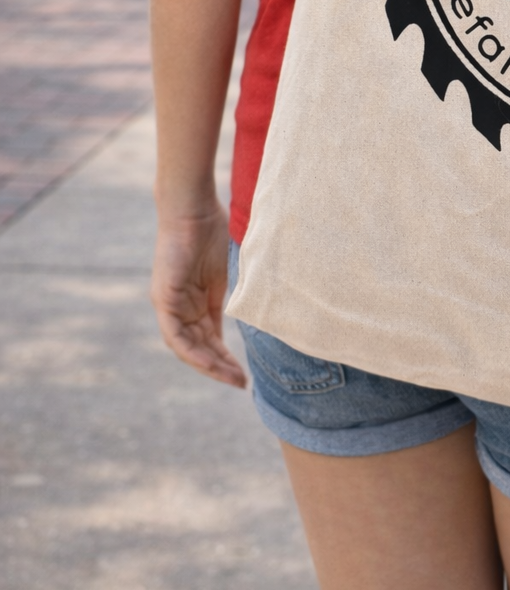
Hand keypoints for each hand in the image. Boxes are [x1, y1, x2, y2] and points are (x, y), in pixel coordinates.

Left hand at [151, 202, 246, 387]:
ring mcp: (169, 304)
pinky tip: (210, 363)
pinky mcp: (164, 299)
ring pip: (186, 347)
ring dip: (208, 365)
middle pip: (198, 347)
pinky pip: (175, 335)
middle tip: (241, 383)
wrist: (194, 206)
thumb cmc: (214, 228)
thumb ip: (238, 292)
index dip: (225, 358)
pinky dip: (193, 352)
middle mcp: (180, 307)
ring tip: (232, 378)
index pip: (209, 337)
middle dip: (220, 367)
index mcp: (196, 300)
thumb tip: (264, 308)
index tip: (243, 374)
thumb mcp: (230, 270)